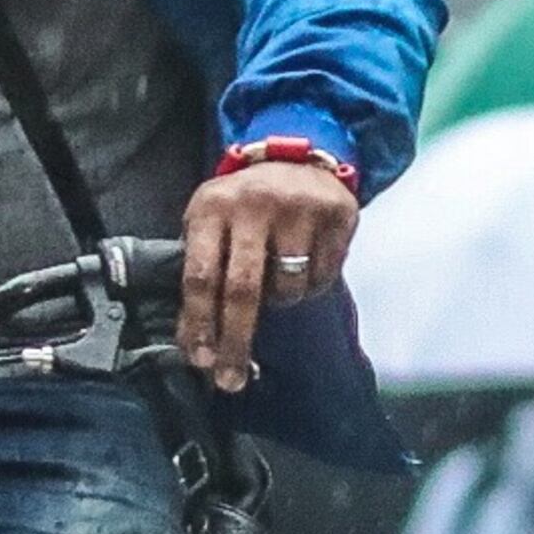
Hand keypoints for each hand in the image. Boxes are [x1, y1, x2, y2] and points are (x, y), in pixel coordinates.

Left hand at [178, 159, 357, 393]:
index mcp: (212, 207)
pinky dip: (311, 285)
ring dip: (281, 301)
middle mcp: (254, 205)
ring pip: (288, 287)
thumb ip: (202, 270)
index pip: (201, 274)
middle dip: (235, 340)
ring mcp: (299, 208)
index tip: (201, 360)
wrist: (297, 154)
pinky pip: (322, 277)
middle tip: (230, 379)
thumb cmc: (244, 203)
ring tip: (278, 282)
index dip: (199, 322)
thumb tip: (197, 343)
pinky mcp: (337, 214)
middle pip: (243, 289)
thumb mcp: (211, 222)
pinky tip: (304, 263)